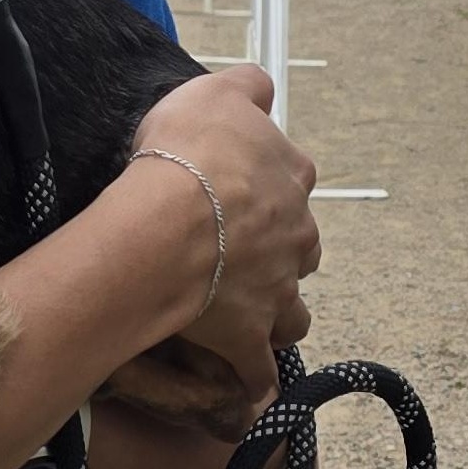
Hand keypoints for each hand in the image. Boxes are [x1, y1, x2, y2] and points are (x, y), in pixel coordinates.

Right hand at [130, 66, 317, 403]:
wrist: (168, 222)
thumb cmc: (188, 152)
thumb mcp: (214, 91)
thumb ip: (246, 86)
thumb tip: (262, 86)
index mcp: (291, 177)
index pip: (292, 176)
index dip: (264, 181)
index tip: (234, 184)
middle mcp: (297, 234)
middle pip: (299, 246)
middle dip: (278, 250)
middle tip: (234, 249)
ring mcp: (278, 288)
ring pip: (293, 309)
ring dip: (276, 312)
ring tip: (246, 313)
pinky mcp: (251, 335)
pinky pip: (259, 368)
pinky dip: (255, 377)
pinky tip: (245, 382)